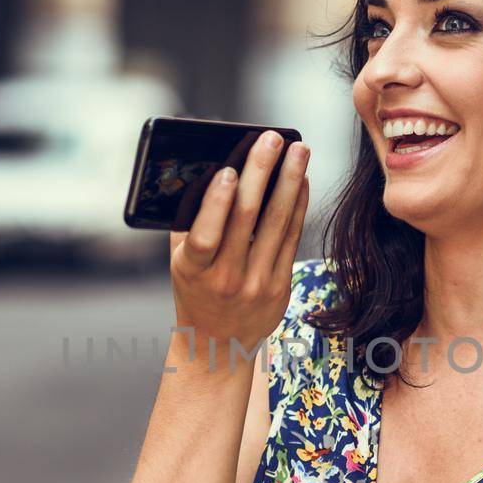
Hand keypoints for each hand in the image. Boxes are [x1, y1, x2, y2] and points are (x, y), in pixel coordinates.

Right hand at [169, 131, 309, 356]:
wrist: (218, 343)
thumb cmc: (195, 288)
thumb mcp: (180, 261)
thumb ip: (188, 221)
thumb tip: (204, 168)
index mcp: (193, 271)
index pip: (205, 236)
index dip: (216, 203)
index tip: (228, 170)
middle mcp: (226, 279)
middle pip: (247, 219)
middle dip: (261, 173)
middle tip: (272, 139)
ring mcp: (257, 285)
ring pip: (277, 224)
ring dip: (290, 181)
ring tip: (299, 150)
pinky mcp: (281, 286)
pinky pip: (292, 237)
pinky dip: (298, 205)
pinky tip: (301, 180)